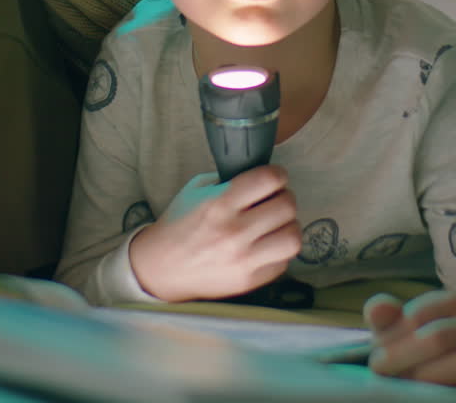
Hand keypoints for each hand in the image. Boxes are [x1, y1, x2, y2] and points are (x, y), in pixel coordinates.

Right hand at [128, 165, 299, 301]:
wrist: (162, 267)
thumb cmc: (180, 225)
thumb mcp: (197, 191)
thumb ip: (230, 181)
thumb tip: (263, 177)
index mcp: (219, 204)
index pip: (269, 179)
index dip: (277, 174)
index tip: (274, 178)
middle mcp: (234, 232)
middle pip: (287, 206)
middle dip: (284, 198)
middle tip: (275, 200)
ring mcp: (244, 259)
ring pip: (293, 236)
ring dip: (288, 226)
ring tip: (276, 225)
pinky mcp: (250, 281)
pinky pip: (284, 261)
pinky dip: (279, 251)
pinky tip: (266, 245)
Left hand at [363, 290, 455, 387]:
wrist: (454, 376)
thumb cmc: (417, 349)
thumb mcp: (397, 331)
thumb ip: (384, 318)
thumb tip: (377, 310)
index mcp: (450, 305)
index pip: (418, 316)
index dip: (393, 338)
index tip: (376, 357)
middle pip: (438, 338)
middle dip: (404, 357)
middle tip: (382, 372)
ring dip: (429, 376)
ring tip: (407, 385)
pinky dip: (455, 391)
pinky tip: (432, 395)